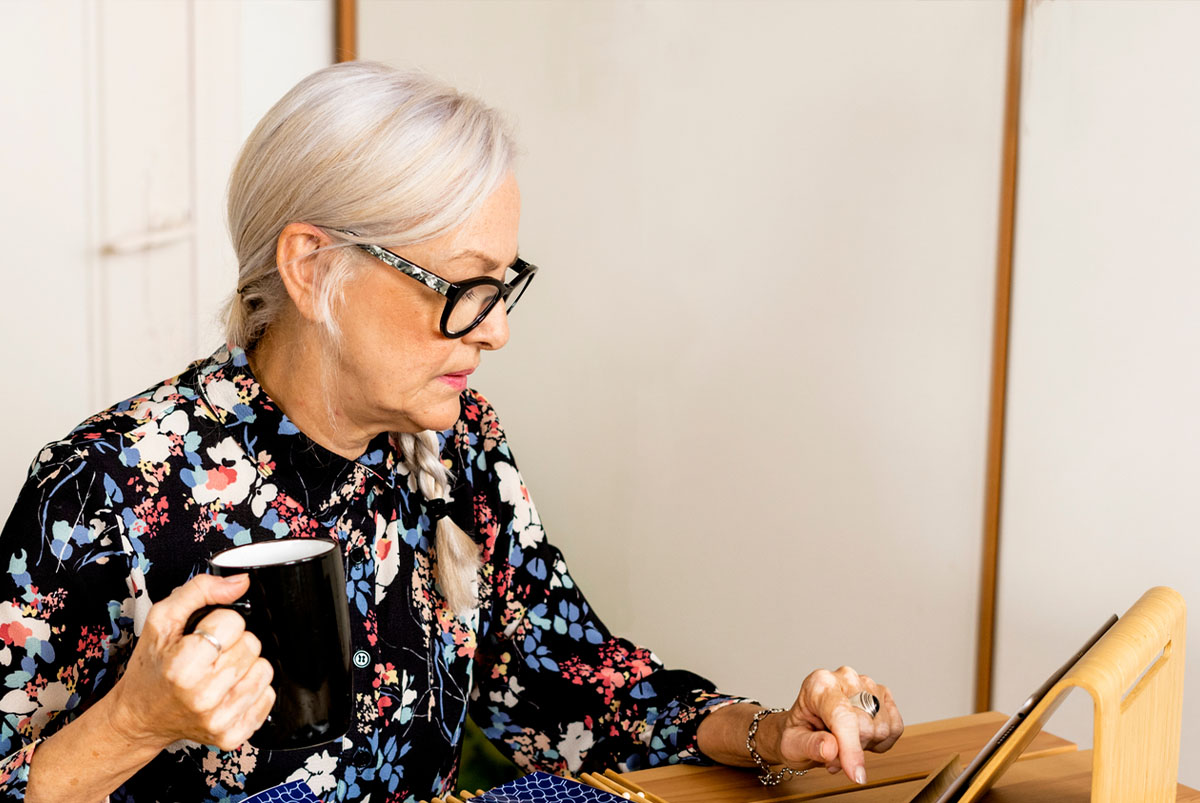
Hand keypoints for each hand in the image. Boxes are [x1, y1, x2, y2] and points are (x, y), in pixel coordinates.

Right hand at [104, 574, 275, 751]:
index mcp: (182, 667)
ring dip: (245, 665)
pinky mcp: (232, 735)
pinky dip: (251, 690)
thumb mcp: (162, 620)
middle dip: (234, 643)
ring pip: (264, 669)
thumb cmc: (151, 669)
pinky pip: (267, 697)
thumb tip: (240, 583)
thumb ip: (200, 591)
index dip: (220, 622)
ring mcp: (219, 719)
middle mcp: (202, 697)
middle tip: (211, 654)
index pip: (234, 622)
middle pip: (252, 645)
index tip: (204, 635)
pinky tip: (227, 690)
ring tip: (219, 671)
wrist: (140, 716)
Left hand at [771, 666, 902, 784]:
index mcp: (819, 684)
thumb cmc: (797, 732)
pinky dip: (880, 742)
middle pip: (865, 726)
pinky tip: (860, 738)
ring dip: (865, 746)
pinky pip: (895, 728)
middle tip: (832, 751)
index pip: (842, 716)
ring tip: (844, 742)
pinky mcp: (883, 695)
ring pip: (882, 728)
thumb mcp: (792, 744)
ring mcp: (867, 685)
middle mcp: (845, 679)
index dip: (851, 748)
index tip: (855, 773)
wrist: (806, 725)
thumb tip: (830, 748)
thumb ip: (809, 745)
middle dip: (851, 749)